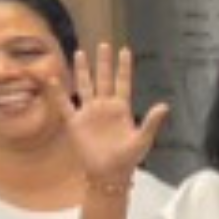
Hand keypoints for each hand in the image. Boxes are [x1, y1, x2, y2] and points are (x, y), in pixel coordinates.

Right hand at [66, 42, 166, 185]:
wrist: (108, 174)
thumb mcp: (143, 139)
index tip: (125, 50)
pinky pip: (65, 104)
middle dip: (103, 62)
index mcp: (122, 109)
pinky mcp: (75, 123)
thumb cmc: (127, 159)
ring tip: (80, 53)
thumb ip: (152, 122)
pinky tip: (54, 79)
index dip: (124, 67)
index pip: (123, 82)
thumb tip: (165, 105)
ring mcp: (89, 113)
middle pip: (104, 79)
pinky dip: (59, 93)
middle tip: (104, 44)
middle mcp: (105, 107)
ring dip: (83, 70)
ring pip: (85, 86)